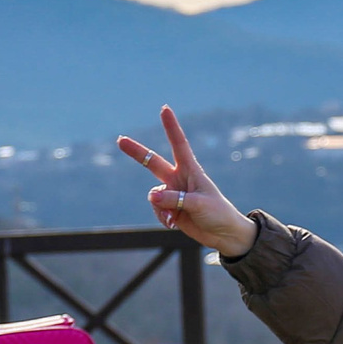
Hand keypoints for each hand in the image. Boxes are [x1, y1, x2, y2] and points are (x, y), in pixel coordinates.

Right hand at [116, 106, 257, 259]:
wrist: (222, 235)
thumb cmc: (218, 213)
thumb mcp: (198, 204)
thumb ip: (175, 199)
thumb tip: (152, 196)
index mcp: (191, 170)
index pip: (179, 144)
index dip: (171, 126)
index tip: (164, 109)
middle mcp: (179, 179)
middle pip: (153, 162)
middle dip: (136, 152)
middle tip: (120, 140)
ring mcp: (172, 194)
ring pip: (153, 196)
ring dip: (160, 208)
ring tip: (174, 217)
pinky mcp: (169, 209)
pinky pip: (156, 210)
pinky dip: (162, 218)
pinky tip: (174, 224)